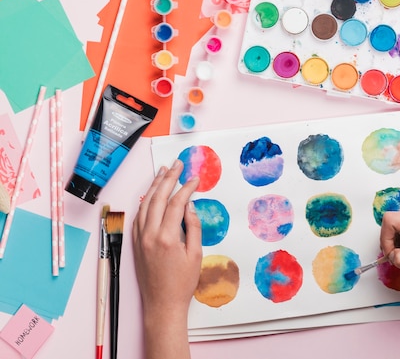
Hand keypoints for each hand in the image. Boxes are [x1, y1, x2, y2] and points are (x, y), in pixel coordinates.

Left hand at [133, 160, 200, 315]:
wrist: (162, 303)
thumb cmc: (182, 282)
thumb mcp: (196, 254)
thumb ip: (194, 227)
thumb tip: (190, 206)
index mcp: (167, 237)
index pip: (177, 203)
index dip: (187, 188)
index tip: (195, 178)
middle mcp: (149, 234)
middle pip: (158, 198)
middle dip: (169, 178)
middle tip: (178, 164)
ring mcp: (139, 238)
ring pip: (146, 204)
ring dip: (155, 186)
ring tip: (164, 172)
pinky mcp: (135, 242)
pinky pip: (139, 215)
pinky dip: (146, 201)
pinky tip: (152, 193)